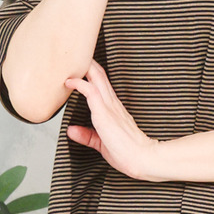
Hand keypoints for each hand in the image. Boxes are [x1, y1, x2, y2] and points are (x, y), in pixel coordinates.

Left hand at [65, 59, 161, 180]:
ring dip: (84, 68)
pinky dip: (80, 84)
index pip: (102, 84)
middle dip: (88, 63)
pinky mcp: (105, 113)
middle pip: (99, 75)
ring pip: (96, 78)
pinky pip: (91, 92)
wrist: (142, 159)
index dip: (92, 73)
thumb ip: (86, 135)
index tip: (80, 66)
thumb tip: (71, 130)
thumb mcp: (101, 143)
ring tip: (70, 60)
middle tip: (75, 54)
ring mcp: (109, 107)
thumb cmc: (127, 153)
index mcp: (113, 109)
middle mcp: (112, 104)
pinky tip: (70, 82)